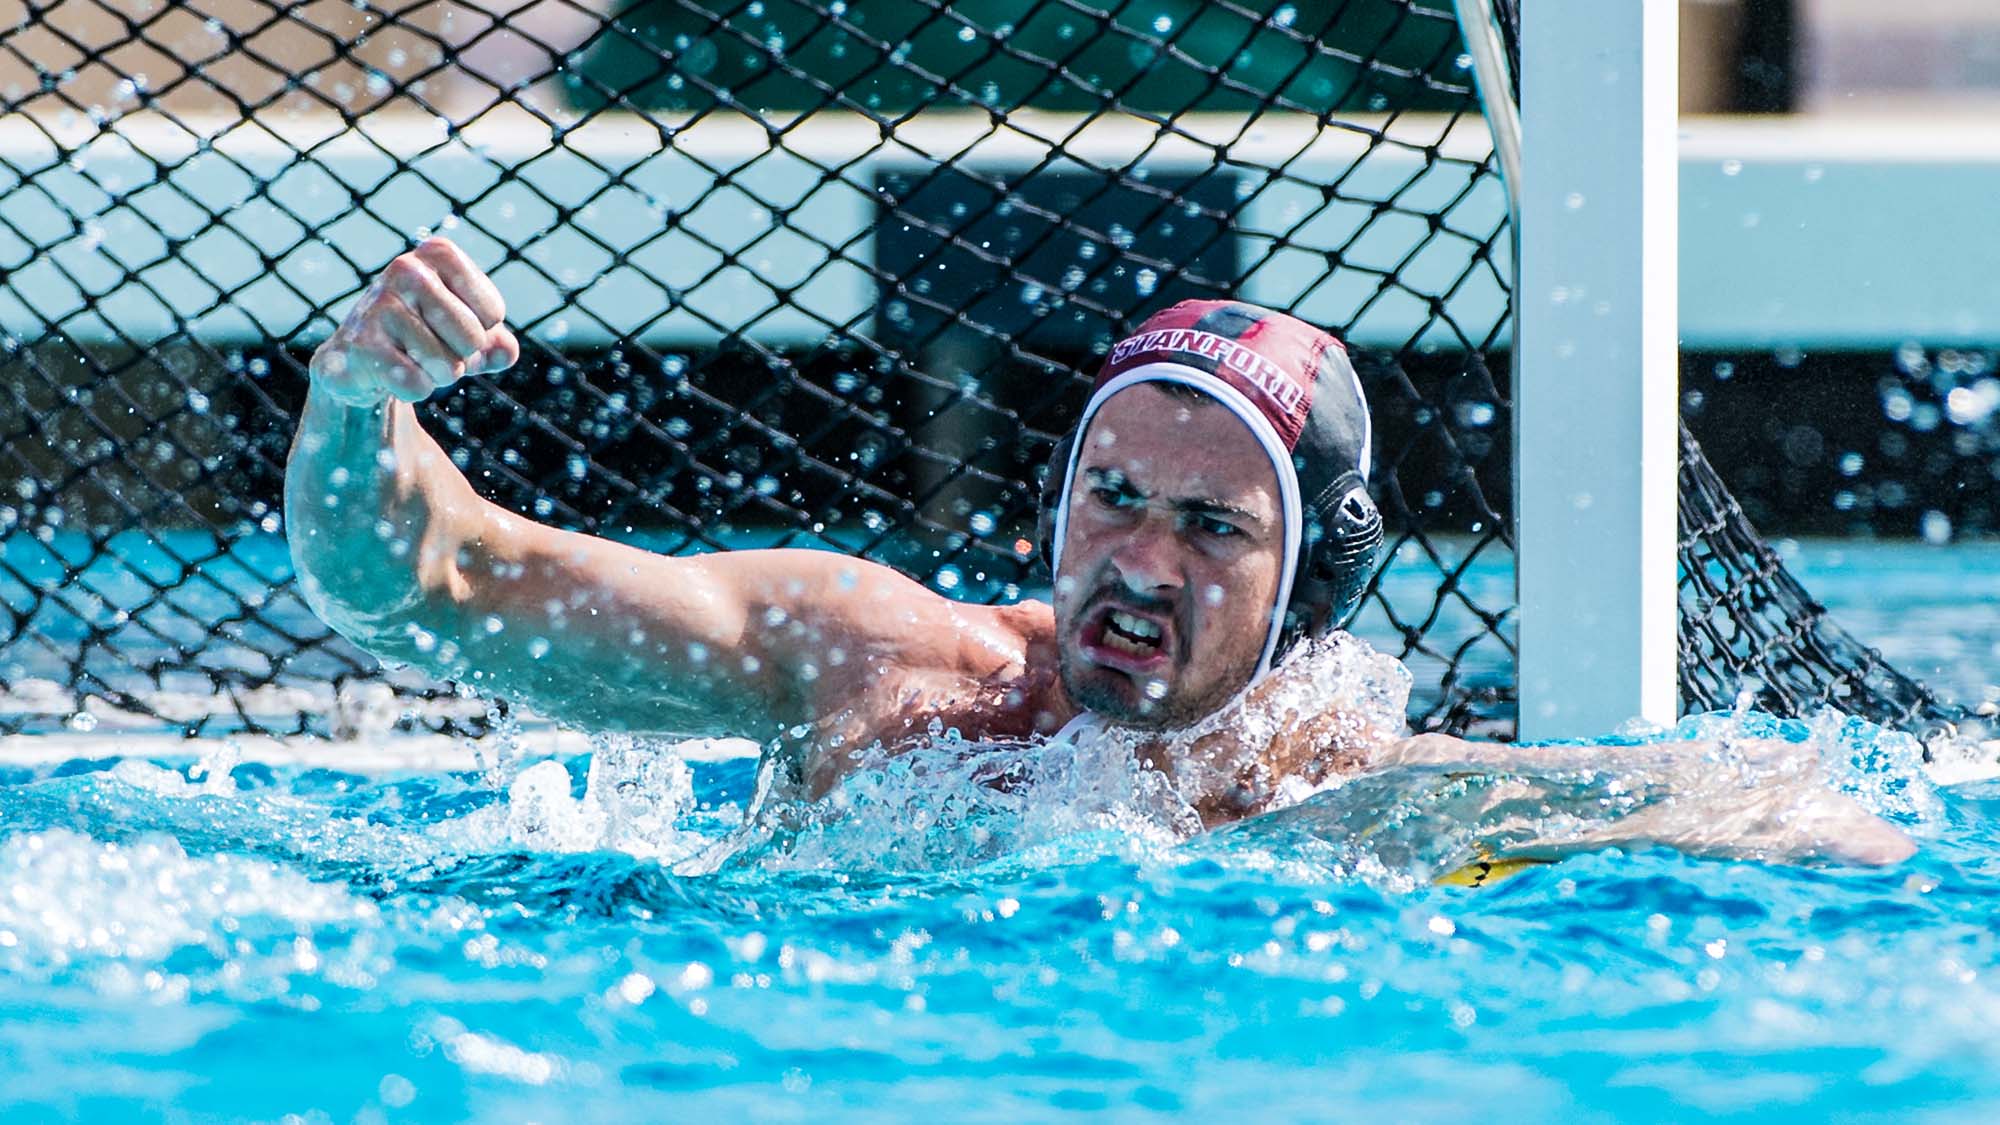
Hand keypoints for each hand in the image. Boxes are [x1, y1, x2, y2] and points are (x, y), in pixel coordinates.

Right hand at [309, 236, 520, 405]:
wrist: (362, 359)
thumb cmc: (428, 337)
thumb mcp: (470, 335)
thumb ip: (498, 345)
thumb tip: (506, 351)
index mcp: (438, 254)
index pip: (493, 312)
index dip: (481, 333)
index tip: (451, 326)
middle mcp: (407, 269)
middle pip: (473, 339)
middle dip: (461, 358)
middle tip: (430, 347)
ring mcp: (379, 304)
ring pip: (448, 367)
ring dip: (437, 375)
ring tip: (410, 357)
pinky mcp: (360, 343)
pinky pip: (416, 384)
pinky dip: (414, 389)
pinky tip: (391, 372)